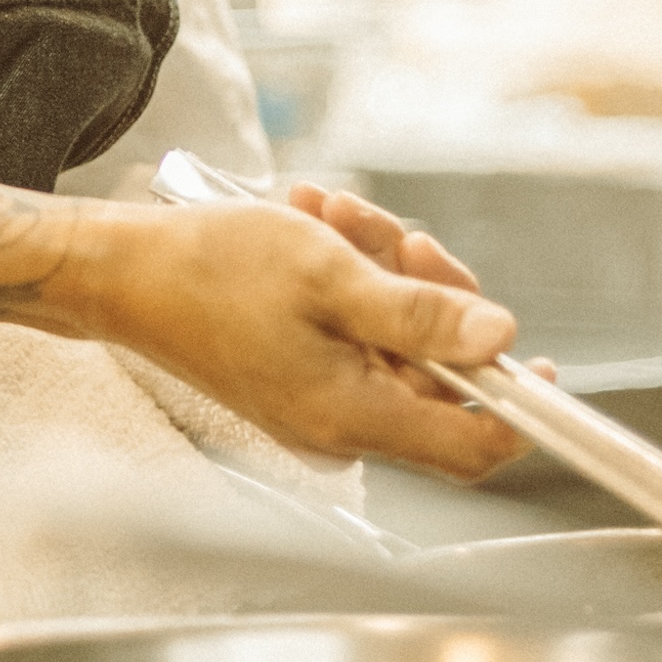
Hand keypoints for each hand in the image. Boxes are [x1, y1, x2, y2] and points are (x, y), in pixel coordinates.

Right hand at [71, 198, 527, 480]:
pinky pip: (357, 329)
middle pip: (438, 374)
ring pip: (398, 337)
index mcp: (352, 415)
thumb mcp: (330, 276)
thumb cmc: (210, 271)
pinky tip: (316, 229)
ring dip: (381, 266)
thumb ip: (420, 315)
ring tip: (332, 215)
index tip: (540, 360)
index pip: (474, 446)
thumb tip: (501, 340)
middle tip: (391, 236)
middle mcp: (340, 424)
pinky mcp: (299, 374)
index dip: (519, 405)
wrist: (122, 272)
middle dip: (427, 291)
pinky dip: (349, 277)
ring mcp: (318, 400)